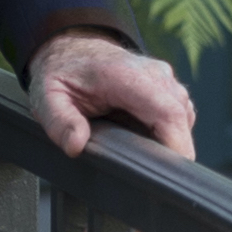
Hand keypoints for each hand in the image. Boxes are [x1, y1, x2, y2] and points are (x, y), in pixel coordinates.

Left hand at [27, 30, 196, 160]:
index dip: (176, 146)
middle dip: (171, 155)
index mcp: (126, 75)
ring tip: (138, 158)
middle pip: (180, 121)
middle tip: (147, 182)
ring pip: (183, 121)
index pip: (167, 112)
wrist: (72, 48)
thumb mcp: (48, 97)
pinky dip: (169, 134)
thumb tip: (76, 145)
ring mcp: (164, 79)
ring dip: (168, 144)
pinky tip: (144, 142)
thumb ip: (60, 121)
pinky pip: (180, 117)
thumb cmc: (62, 73)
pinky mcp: (167, 88)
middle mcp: (153, 74)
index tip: (167, 175)